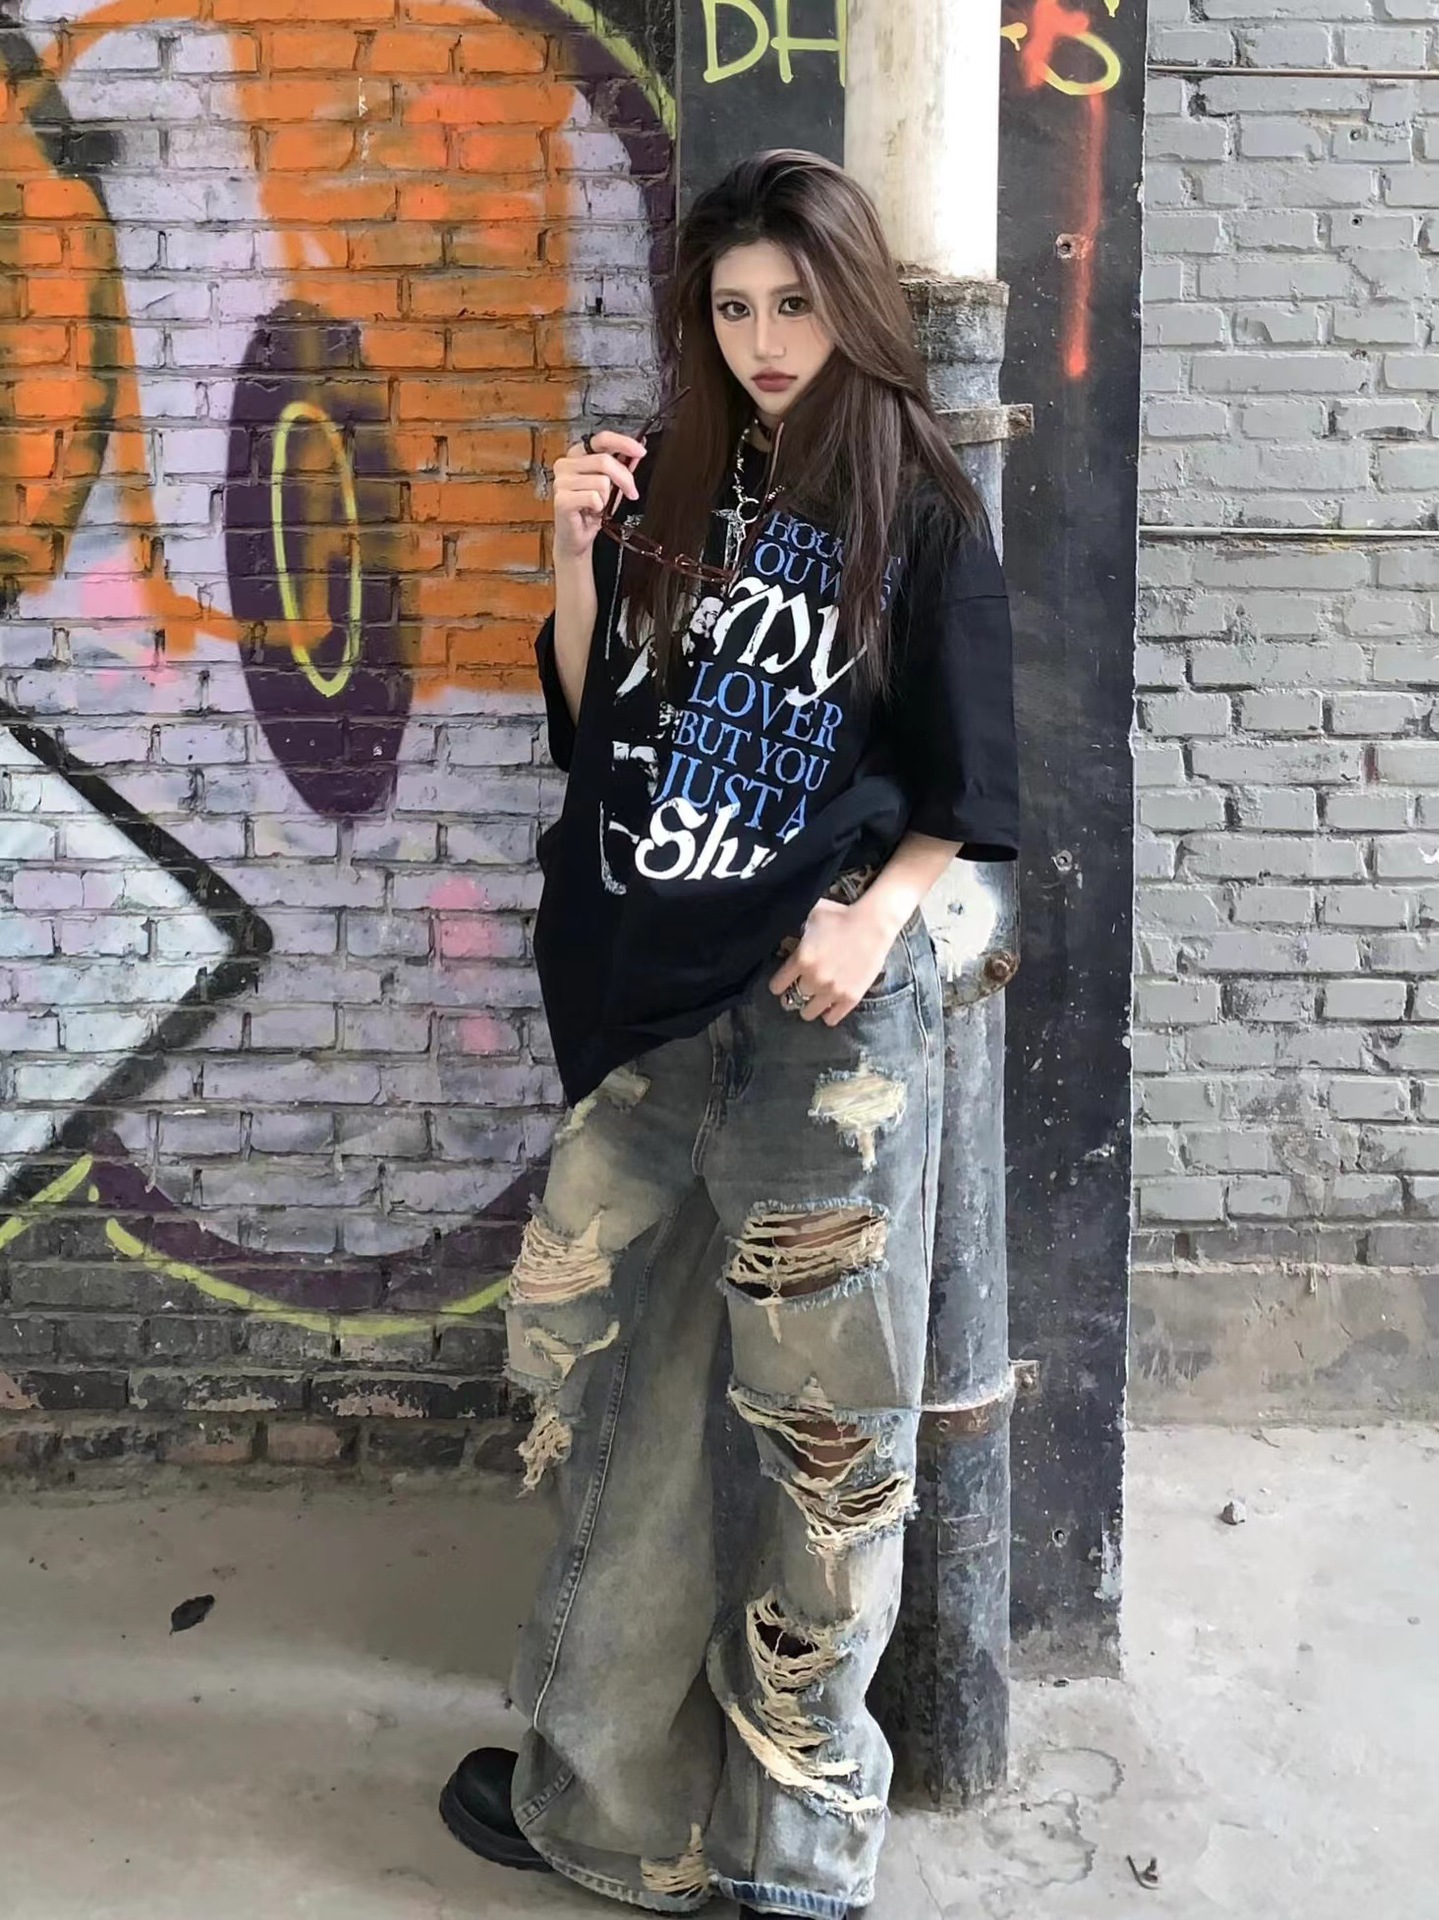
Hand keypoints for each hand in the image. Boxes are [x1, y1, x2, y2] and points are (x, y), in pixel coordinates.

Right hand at [552, 431, 646, 562]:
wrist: (577, 537)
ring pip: (601, 481)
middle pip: (605, 461)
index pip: (602, 439)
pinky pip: (593, 497)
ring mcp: (561, 481)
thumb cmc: (591, 510)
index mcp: (577, 454)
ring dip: (608, 498)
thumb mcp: (612, 486)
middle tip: (632, 492)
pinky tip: (591, 512)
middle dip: (625, 479)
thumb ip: (622, 467)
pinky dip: (599, 507)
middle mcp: (565, 464)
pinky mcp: (561, 499)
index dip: (624, 443)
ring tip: (600, 506)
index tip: (640, 452)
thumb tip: (637, 452)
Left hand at [769, 897, 900, 1025]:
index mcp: (801, 959)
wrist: (874, 923)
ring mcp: (833, 991)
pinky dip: (828, 1014)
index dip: (778, 984)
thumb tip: (782, 930)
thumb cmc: (841, 916)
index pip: (777, 986)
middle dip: (794, 994)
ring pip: (809, 1013)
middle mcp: (814, 979)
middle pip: (792, 1000)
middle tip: (800, 988)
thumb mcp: (810, 916)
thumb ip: (794, 928)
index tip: (783, 982)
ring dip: (809, 1006)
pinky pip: (832, 1018)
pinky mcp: (851, 997)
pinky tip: (829, 1005)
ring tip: (813, 999)